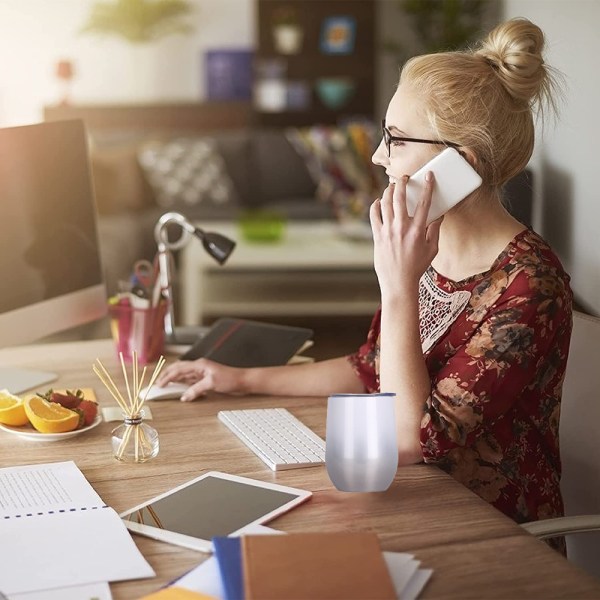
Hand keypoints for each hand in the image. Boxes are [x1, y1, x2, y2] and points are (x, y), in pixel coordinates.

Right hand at [155, 358, 246, 400]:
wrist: (242, 380)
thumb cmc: (230, 378)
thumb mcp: (211, 384)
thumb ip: (196, 390)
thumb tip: (184, 397)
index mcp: (199, 364)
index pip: (178, 369)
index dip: (167, 377)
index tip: (158, 385)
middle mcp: (199, 367)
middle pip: (178, 369)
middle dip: (167, 375)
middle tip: (157, 384)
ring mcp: (201, 373)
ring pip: (183, 375)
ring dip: (174, 380)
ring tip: (164, 386)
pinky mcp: (205, 379)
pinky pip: (190, 381)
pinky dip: (182, 385)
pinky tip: (179, 389)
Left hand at [370, 172, 441, 299]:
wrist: (398, 282)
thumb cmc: (416, 267)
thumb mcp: (432, 249)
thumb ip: (435, 231)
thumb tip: (438, 216)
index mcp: (418, 230)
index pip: (424, 203)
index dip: (428, 186)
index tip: (429, 176)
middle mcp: (401, 228)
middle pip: (400, 198)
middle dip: (402, 183)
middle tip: (404, 178)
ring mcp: (387, 231)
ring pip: (385, 203)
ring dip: (388, 192)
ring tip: (392, 187)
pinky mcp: (377, 236)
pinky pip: (374, 215)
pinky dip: (375, 206)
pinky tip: (378, 202)